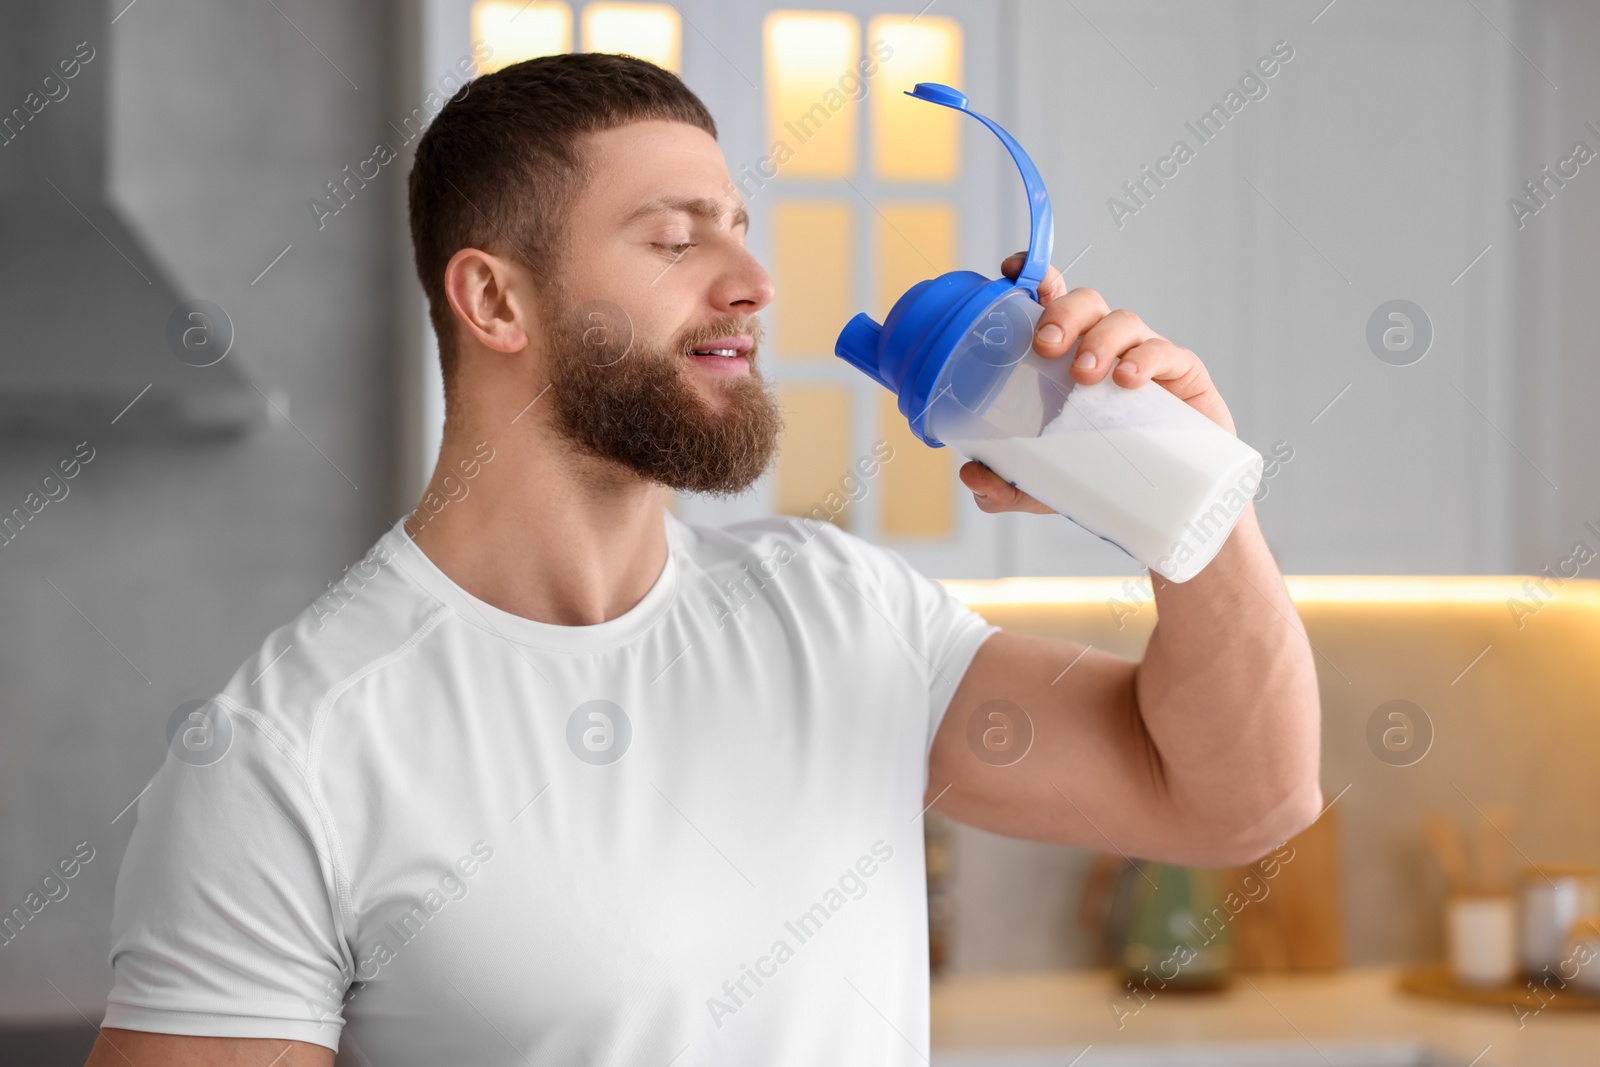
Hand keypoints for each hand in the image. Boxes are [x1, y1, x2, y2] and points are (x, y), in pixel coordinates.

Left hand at [958, 253, 1237, 514]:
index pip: (1050, 300)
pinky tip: (1129, 380)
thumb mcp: (1045, 485)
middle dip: (1062, 313)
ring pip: (1123, 322)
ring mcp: (1144, 356)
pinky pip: (1167, 353)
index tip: (1010, 273)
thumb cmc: (1102, 471)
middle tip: (1044, 345)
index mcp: (1068, 354)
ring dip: (1100, 340)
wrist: (1167, 500)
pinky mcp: (1182, 375)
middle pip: (1084, 303)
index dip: (1032, 278)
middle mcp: (1104, 345)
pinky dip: (1146, 359)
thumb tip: (972, 474)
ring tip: (1084, 375)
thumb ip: (1006, 484)